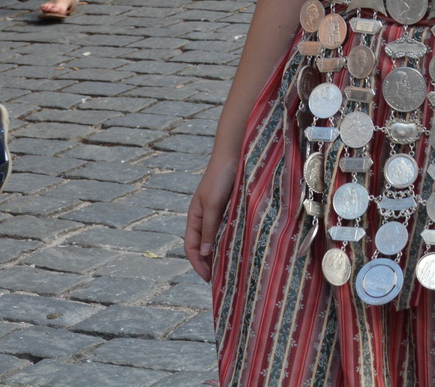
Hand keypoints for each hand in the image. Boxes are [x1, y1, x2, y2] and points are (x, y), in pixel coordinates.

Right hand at [185, 157, 239, 281]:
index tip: (208, 279)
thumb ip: (209, 227)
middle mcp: (206, 217)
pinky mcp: (233, 208)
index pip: (192, 247)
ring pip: (218, 239)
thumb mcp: (212, 204)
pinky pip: (230, 229)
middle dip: (210, 263)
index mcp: (195, 217)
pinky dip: (233, 241)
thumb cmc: (220, 177)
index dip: (198, 264)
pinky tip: (242, 248)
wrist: (236, 154)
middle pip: (205, 246)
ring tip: (232, 268)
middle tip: (222, 279)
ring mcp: (219, 213)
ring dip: (222, 253)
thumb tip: (206, 253)